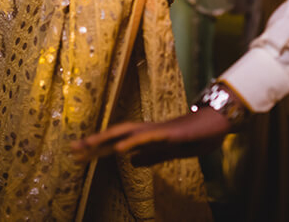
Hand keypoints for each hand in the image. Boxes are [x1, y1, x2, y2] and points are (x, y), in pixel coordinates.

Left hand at [71, 106, 229, 166]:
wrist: (216, 126)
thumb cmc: (193, 136)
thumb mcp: (168, 152)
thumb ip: (150, 156)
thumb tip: (131, 163)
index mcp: (146, 138)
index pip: (116, 143)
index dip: (97, 149)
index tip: (77, 155)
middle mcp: (147, 131)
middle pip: (115, 136)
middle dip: (94, 143)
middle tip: (72, 150)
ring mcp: (157, 130)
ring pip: (127, 133)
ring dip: (107, 138)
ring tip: (89, 145)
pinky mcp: (169, 133)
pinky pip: (148, 137)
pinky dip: (133, 142)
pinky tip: (121, 148)